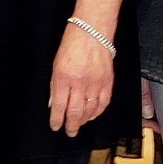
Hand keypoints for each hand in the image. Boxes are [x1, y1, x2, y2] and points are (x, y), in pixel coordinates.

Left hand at [48, 19, 114, 135]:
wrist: (92, 31)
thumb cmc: (72, 44)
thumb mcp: (56, 65)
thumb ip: (55, 86)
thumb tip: (54, 104)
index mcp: (63, 77)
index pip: (59, 106)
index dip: (57, 120)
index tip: (56, 126)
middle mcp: (79, 82)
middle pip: (75, 112)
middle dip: (71, 125)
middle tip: (69, 132)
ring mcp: (95, 83)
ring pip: (90, 110)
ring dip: (84, 120)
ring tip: (79, 125)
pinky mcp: (107, 81)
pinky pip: (103, 103)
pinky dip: (97, 112)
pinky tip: (92, 115)